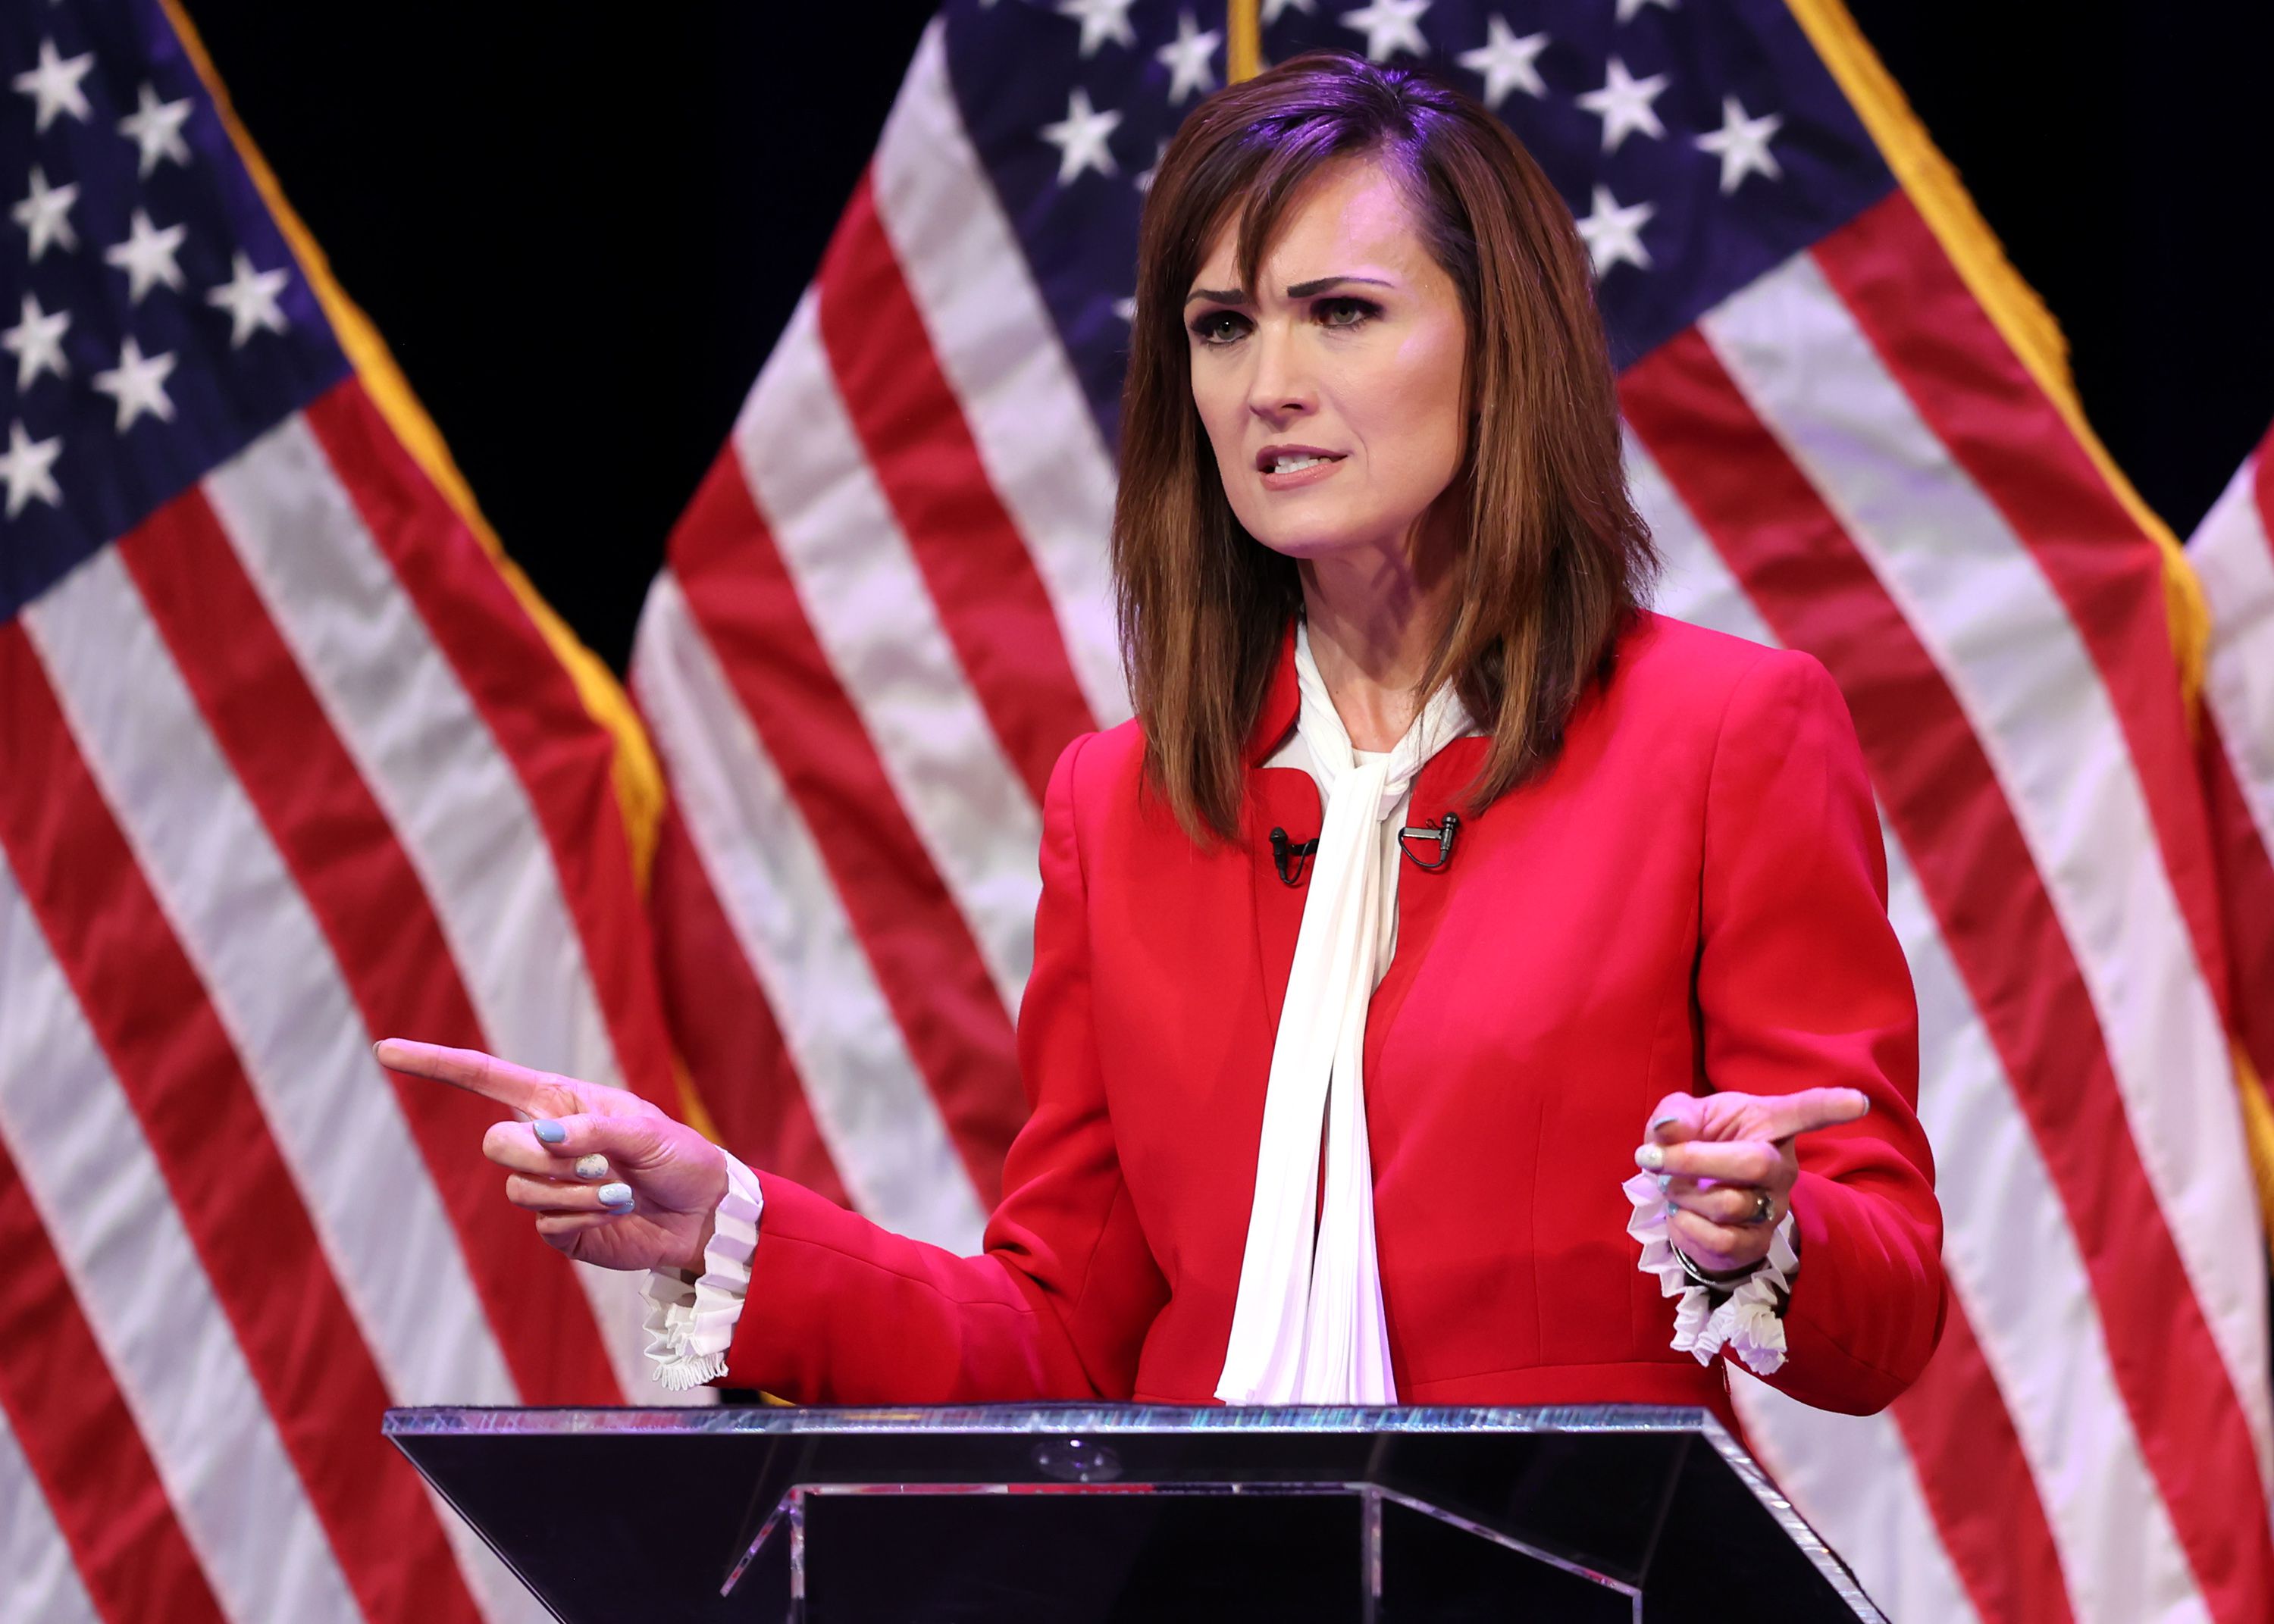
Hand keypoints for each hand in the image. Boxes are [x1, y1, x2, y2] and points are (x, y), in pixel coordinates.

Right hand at [374, 1039, 728, 1275]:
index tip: (385, 1049)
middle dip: (540, 1157)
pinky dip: (584, 1215)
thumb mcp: (646, 1132)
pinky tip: (618, 1210)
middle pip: (495, 1143)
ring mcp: (546, 1186)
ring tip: (621, 1190)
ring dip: (575, 1192)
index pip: (484, 1078)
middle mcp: (543, 1140)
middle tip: (597, 1164)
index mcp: (558, 1101)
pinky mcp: (557, 1226)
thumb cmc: (679, 1157)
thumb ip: (594, 1130)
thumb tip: (541, 1136)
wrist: (701, 1213)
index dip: (434, 1064)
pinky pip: (545, 1222)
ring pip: (519, 1189)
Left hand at [1634, 1087, 1869, 1276]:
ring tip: (1672, 1186)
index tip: (1857, 1101)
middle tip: (1654, 1158)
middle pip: (1755, 1164)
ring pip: (1731, 1204)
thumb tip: (1670, 1128)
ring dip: (1685, 1194)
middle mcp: (1781, 1165)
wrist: (1684, 1199)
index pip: (1805, 1112)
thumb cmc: (1692, 1144)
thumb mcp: (1678, 1120)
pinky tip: (1682, 1214)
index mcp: (1768, 1123)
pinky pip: (1722, 1239)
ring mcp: (1774, 1206)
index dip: (1830, 1106)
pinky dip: (1687, 1225)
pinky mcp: (1758, 1241)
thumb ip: (1674, 1116)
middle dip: (1695, 1160)